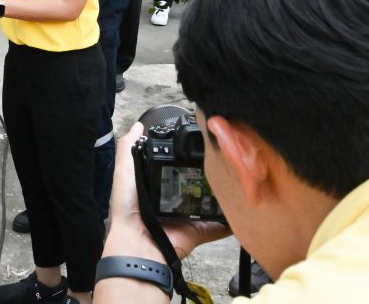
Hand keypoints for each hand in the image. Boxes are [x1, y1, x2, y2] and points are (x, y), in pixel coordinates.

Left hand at [104, 123, 231, 260]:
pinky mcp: (200, 231)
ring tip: (239, 177)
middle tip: (226, 157)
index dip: (188, 155)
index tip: (203, 141)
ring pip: (211, 202)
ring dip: (224, 193)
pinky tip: (244, 207)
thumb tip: (138, 125)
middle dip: (211, 172)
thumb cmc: (128, 207)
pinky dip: (232, 220)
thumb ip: (128, 148)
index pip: (177, 166)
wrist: (138, 242)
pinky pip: (220, 226)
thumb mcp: (124, 172)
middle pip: (197, 182)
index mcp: (158, 185)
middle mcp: (174, 199)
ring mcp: (189, 216)